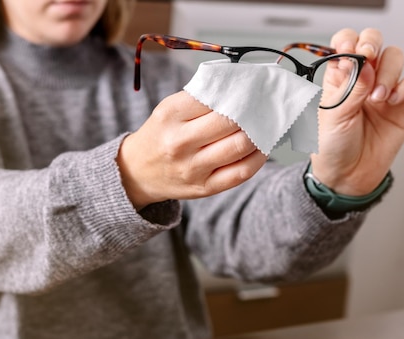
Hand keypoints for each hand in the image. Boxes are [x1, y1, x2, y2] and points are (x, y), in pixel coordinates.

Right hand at [117, 91, 266, 209]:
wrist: (138, 171)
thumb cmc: (162, 134)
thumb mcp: (170, 109)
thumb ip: (201, 98)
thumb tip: (243, 88)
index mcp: (170, 115)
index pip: (215, 97)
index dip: (240, 91)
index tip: (253, 87)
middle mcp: (179, 142)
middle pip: (230, 122)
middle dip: (252, 111)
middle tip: (264, 104)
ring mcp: (192, 168)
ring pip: (239, 146)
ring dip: (259, 133)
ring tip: (265, 124)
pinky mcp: (205, 187)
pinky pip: (241, 172)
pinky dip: (258, 158)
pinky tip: (261, 147)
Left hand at [310, 28, 403, 194]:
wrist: (347, 177)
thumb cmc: (332, 147)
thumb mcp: (333, 115)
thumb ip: (351, 87)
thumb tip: (365, 63)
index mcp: (339, 78)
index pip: (346, 43)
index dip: (350, 41)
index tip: (353, 51)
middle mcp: (363, 80)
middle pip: (374, 43)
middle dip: (373, 44)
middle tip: (369, 58)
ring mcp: (384, 90)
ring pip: (395, 58)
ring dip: (388, 71)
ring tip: (377, 97)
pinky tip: (393, 101)